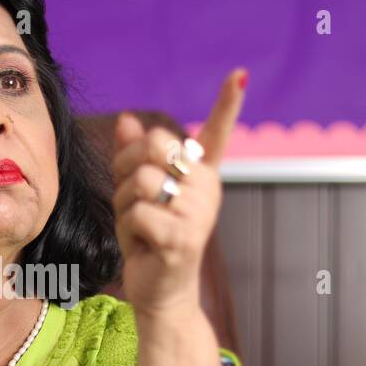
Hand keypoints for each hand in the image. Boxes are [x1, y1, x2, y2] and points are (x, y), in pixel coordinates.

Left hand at [110, 69, 246, 317]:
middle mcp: (206, 188)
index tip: (240, 74)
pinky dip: (127, 229)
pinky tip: (143, 245)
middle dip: (127, 168)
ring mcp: (198, 212)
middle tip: (133, 199)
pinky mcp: (183, 237)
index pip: (216, 133)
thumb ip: (132, 157)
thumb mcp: (136, 194)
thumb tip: (128, 119)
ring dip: (124, 203)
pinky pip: (136, 213)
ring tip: (140, 226)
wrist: (161, 292)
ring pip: (140, 180)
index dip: (228, 103)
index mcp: (200, 175)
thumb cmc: (149, 240)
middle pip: (153, 146)